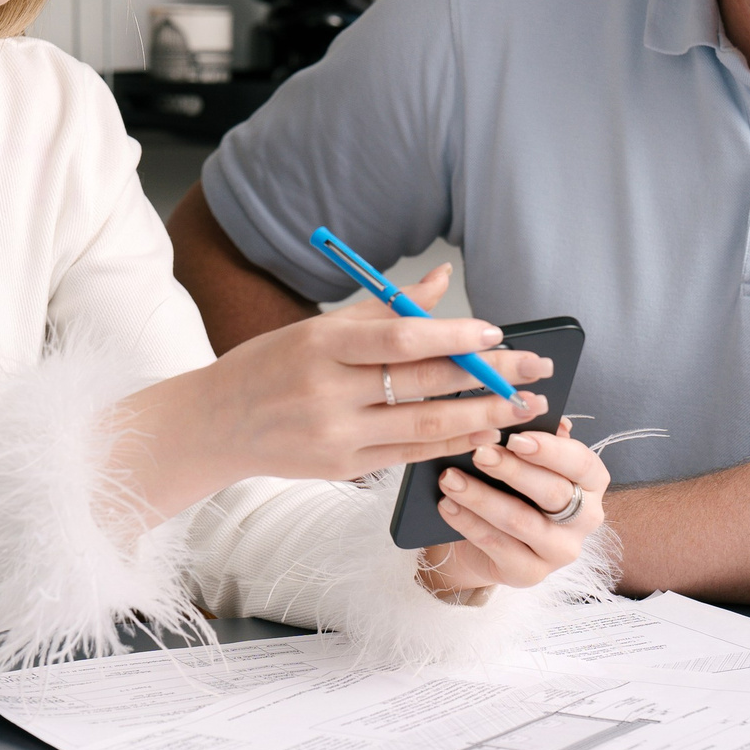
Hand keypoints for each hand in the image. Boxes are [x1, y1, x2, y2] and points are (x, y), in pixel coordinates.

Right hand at [117, 265, 551, 516]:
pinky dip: (450, 444)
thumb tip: (440, 282)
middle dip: (487, 375)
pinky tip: (483, 432)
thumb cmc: (270, 365)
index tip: (496, 331)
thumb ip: (384, 308)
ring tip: (522, 405)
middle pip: (422, 383)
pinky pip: (408, 455)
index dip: (453, 335)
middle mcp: (327, 391)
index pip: (399, 338)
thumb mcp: (318, 326)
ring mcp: (334, 435)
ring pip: (423, 426)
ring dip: (481, 415)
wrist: (215, 425)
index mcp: (320, 343)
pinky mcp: (341, 468)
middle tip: (534, 369)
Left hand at [418, 418, 610, 594]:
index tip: (515, 437)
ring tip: (450, 478)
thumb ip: (532, 435)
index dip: (550, 450)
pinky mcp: (531, 573)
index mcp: (591, 482)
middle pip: (553, 493)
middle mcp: (586, 519)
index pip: (582, 463)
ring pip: (521, 521)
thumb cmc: (514, 486)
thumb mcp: (526, 459)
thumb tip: (528, 410)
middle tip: (478, 453)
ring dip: (481, 496)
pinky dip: (469, 523)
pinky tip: (448, 505)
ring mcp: (560, 550)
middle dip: (511, 470)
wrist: (490, 538)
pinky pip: (497, 546)